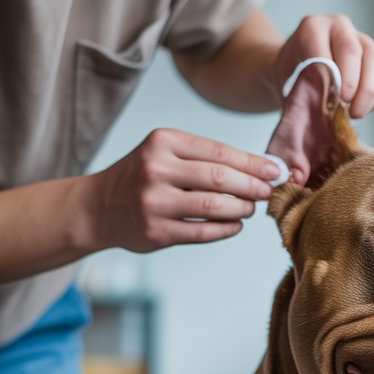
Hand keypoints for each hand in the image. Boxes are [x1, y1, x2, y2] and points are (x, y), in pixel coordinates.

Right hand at [89, 128, 279, 251]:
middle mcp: (156, 169)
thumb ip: (203, 158)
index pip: (219, 151)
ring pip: (214, 207)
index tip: (276, 170)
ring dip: (241, 208)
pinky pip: (202, 232)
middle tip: (269, 191)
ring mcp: (154, 202)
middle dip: (252, 186)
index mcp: (162, 142)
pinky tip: (235, 225)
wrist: (98, 207)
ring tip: (251, 208)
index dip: (252, 163)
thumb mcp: (164, 152)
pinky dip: (226, 229)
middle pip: (220, 178)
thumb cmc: (142, 176)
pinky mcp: (155, 232)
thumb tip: (259, 166)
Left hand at [272, 14, 373, 118]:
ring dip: (368, 91)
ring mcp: (361, 41)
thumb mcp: (289, 80)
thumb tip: (328, 100)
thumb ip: (305, 85)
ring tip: (356, 113)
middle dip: (353, 81)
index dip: (333, 73)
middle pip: (353, 51)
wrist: (297, 73)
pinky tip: (362, 109)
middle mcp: (340, 27)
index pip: (325, 47)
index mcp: (313, 27)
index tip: (335, 96)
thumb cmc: (292, 77)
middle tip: (346, 105)